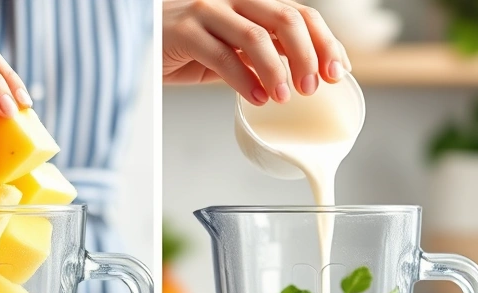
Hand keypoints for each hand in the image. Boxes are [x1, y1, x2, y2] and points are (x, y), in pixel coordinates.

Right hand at [163, 0, 350, 104]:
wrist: (140, 45)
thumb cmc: (188, 49)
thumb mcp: (234, 51)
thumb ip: (264, 56)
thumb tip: (304, 78)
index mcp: (252, 5)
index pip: (301, 14)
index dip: (325, 42)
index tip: (338, 72)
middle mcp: (234, 2)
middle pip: (286, 19)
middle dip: (307, 56)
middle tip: (311, 88)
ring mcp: (208, 12)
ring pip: (256, 36)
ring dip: (276, 70)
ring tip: (283, 97)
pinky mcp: (184, 31)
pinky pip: (222, 54)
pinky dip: (243, 79)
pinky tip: (255, 98)